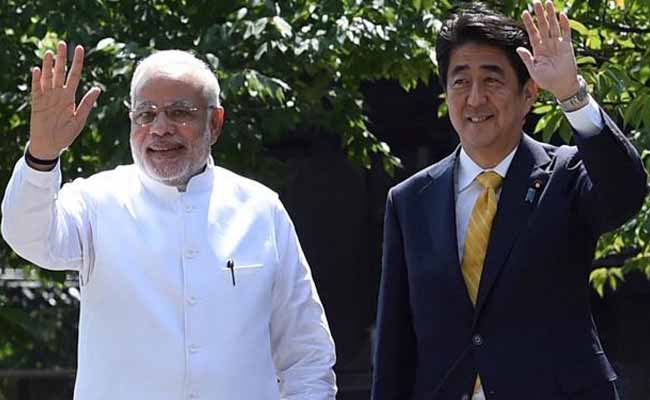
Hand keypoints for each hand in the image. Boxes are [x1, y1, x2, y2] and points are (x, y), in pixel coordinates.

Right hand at [29, 41, 100, 159]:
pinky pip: (36, 88)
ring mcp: (47, 97)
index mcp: (70, 97)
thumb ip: (87, 104)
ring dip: (49, 65)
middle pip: (60, 72)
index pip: (74, 75)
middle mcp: (58, 94)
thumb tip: (97, 89)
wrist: (50, 146)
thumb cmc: (66, 135)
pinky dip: (37, 79)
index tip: (80, 48)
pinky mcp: (36, 102)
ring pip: (48, 77)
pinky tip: (38, 69)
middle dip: (62, 58)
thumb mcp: (80, 119)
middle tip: (63, 43)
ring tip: (51, 52)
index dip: (77, 62)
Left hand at [517, 1, 578, 99]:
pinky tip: (561, 15)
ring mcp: (557, 44)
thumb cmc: (547, 80)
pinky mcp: (567, 46)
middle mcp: (547, 44)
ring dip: (551, 15)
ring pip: (553, 26)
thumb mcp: (533, 70)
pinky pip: (566, 33)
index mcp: (537, 50)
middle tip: (536, 2)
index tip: (524, 13)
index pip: (532, 33)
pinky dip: (564, 24)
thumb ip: (527, 58)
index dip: (529, 23)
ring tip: (548, 3)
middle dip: (539, 14)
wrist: (561, 86)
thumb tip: (518, 48)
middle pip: (543, 26)